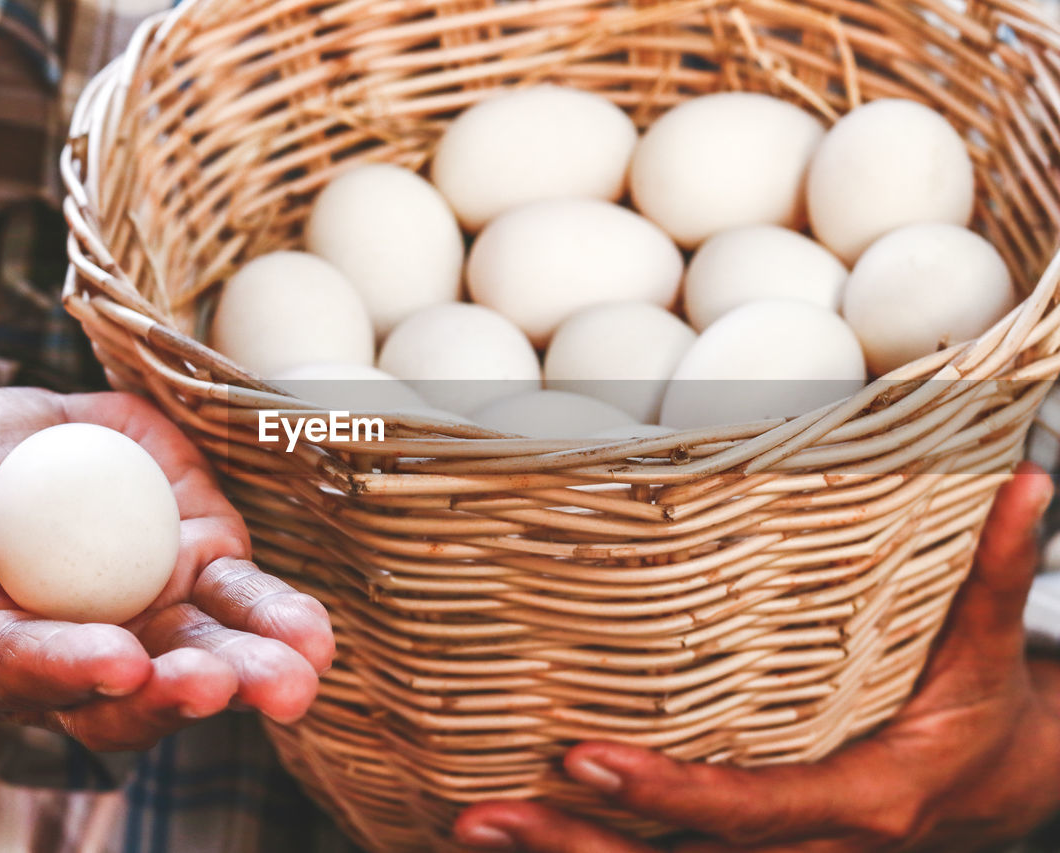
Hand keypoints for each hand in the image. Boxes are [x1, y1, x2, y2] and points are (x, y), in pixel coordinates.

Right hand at [0, 387, 333, 750]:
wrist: (33, 430)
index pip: (27, 669)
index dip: (68, 668)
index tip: (118, 663)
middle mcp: (80, 652)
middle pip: (131, 692)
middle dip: (180, 693)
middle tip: (222, 689)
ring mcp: (150, 616)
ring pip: (202, 654)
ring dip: (250, 670)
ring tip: (296, 678)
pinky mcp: (202, 571)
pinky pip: (244, 601)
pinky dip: (280, 618)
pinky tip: (314, 638)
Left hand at [456, 463, 1059, 851]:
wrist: (1001, 789)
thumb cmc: (981, 716)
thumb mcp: (989, 652)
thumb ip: (994, 573)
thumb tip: (1029, 482)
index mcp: (862, 801)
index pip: (754, 811)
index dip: (672, 794)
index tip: (587, 758)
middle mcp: (809, 850)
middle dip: (579, 844)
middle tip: (484, 812)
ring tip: (471, 823)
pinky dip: (590, 852)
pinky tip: (519, 833)